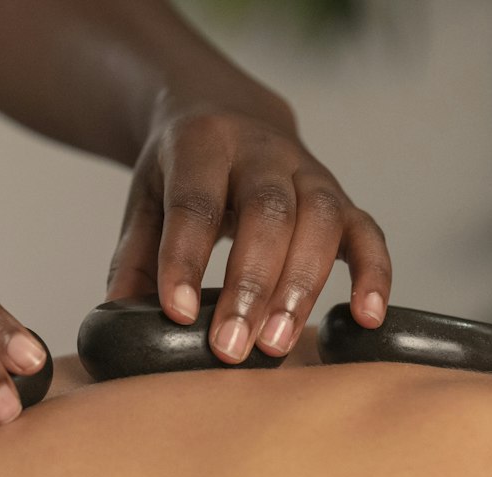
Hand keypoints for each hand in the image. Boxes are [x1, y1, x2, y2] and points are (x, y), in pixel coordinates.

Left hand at [106, 97, 390, 363]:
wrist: (226, 114)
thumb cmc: (181, 172)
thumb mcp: (145, 200)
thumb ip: (133, 258)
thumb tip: (118, 321)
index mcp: (203, 143)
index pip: (196, 202)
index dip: (186, 259)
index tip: (178, 314)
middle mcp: (263, 150)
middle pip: (267, 212)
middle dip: (250, 284)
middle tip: (230, 347)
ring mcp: (310, 171)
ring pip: (320, 220)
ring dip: (301, 287)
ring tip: (276, 345)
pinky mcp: (342, 197)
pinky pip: (367, 232)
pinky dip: (373, 274)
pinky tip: (366, 318)